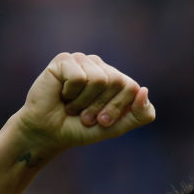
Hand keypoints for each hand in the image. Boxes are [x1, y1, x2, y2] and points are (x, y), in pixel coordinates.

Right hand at [15, 52, 155, 152]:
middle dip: (101, 106)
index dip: (117, 108)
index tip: (102, 122)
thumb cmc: (81, 129)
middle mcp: (101, 66)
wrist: (48, 133)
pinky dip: (70, 94)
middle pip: (117, 81)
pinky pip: (78, 77)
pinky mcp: (64, 60)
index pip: (131, 87)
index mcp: (116, 80)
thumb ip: (139, 114)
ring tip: (72, 107)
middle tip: (85, 117)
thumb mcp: (116, 127)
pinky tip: (61, 94)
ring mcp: (82, 60)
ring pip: (98, 79)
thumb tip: (144, 90)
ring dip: (84, 102)